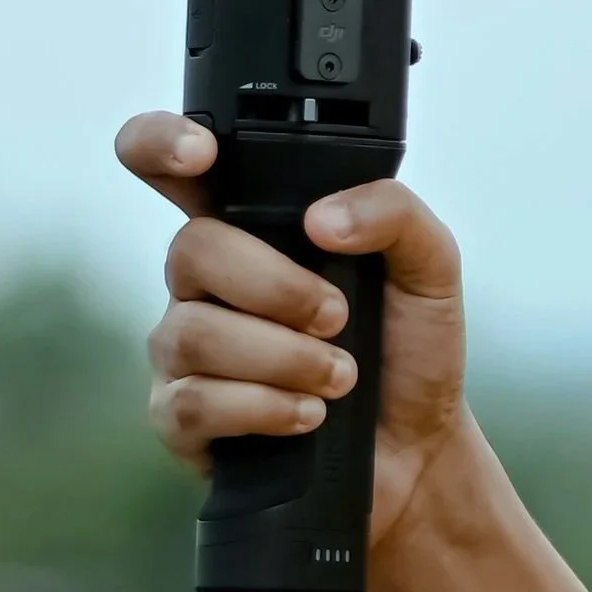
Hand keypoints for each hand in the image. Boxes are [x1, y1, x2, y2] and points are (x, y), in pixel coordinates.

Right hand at [119, 117, 472, 551]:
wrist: (416, 448)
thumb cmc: (409, 348)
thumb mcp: (430, 266)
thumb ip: (395, 213)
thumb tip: (324, 218)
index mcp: (255, 225)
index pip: (175, 166)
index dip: (162, 143)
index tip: (200, 154)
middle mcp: (207, 280)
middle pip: (192, 249)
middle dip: (275, 286)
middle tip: (339, 317)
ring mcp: (185, 348)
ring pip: (192, 332)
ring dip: (281, 356)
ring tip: (340, 376)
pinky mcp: (180, 418)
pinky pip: (192, 401)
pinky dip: (263, 407)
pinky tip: (307, 414)